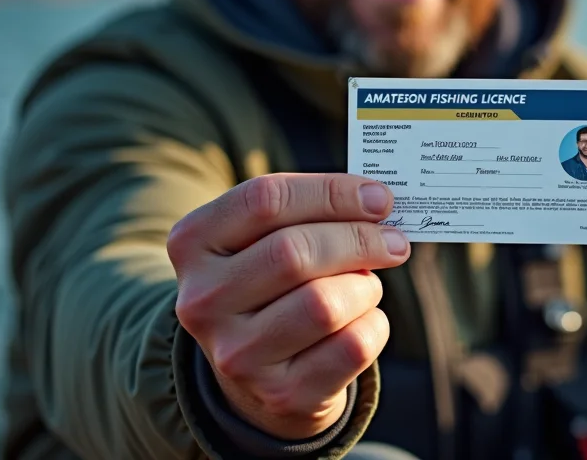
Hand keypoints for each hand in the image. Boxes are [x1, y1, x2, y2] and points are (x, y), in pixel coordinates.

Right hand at [167, 173, 409, 439]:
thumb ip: (310, 211)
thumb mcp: (266, 239)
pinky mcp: (280, 393)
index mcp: (193, 243)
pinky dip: (374, 325)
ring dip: (365, 288)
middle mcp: (203, 300)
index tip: (379, 198)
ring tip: (367, 286)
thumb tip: (376, 201)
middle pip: (294, 252)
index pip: (265, 200)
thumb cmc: (272, 283)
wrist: (257, 371)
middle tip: (393, 241)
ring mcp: (237, 353)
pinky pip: (352, 346)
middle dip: (359, 240)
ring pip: (325, 304)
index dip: (331, 193)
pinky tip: (364, 320)